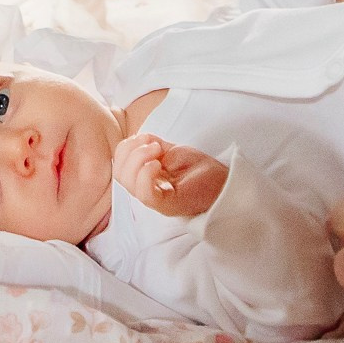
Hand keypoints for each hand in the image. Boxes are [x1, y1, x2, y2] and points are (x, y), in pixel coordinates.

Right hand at [113, 132, 228, 216]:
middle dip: (130, 152)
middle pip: (119, 174)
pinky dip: (146, 175)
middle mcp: (146, 190)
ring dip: (138, 159)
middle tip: (153, 145)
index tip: (144, 137)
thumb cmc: (199, 169)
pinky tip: (159, 164)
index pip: (118, 166)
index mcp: (144, 178)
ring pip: (128, 183)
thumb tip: (137, 137)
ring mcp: (155, 199)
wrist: (224, 182)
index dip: (125, 148)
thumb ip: (152, 145)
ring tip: (158, 152)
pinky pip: (145, 194)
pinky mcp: (167, 205)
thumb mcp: (171, 151)